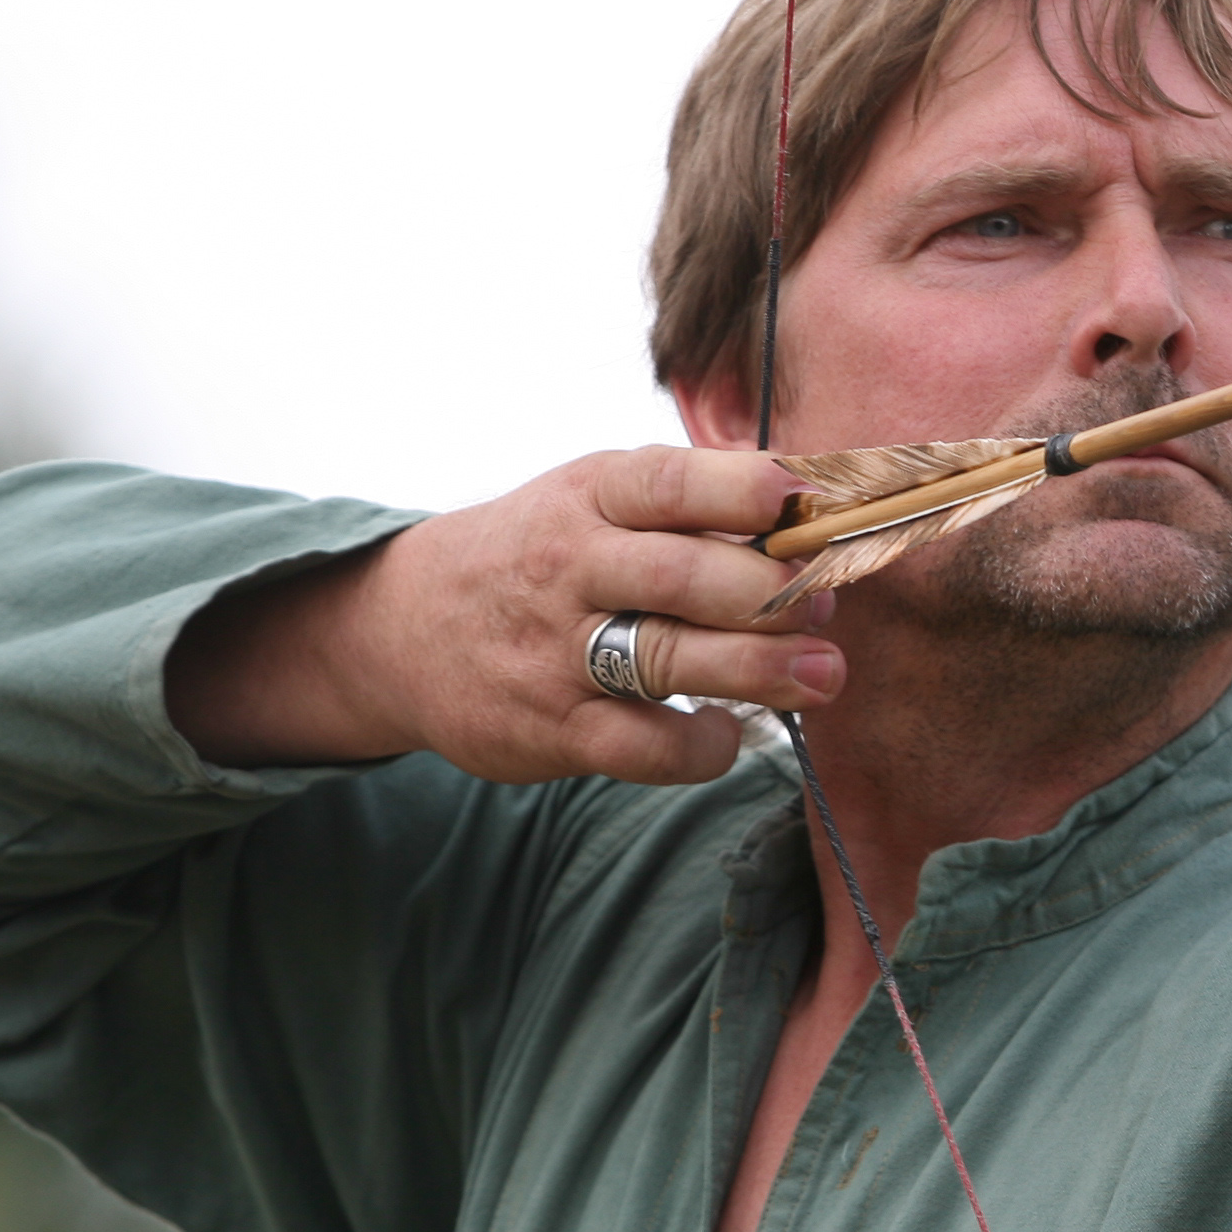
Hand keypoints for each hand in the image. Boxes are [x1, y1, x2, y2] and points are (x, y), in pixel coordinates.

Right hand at [168, 447, 841, 783]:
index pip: (669, 483)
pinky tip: (730, 736)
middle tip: (827, 605)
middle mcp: (570, 566)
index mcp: (589, 495)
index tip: (804, 502)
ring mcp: (558, 651)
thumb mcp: (591, 500)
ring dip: (758, 669)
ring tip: (824, 675)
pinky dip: (701, 748)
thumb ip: (688, 504)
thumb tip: (820, 503)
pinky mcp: (553, 729)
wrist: (403, 628)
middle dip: (771, 593)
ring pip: (669, 660)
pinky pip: (643, 746)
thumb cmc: (539, 553)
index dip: (743, 489)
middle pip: (683, 577)